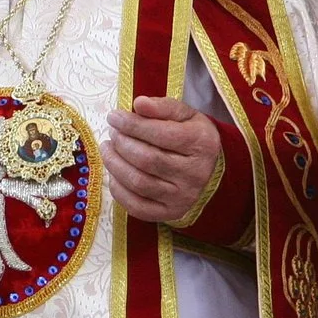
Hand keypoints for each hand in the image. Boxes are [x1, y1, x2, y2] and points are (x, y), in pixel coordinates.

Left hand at [102, 96, 224, 223]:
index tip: (114, 117)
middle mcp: (195, 173)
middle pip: (147, 159)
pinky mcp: (170, 213)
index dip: (132, 125)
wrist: (210, 170)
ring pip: (139, 182)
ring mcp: (183, 197)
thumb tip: (139, 103)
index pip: (161, 134)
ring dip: (115, 164)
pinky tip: (113, 173)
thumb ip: (163, 107)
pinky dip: (118, 190)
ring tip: (107, 149)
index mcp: (201, 144)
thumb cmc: (192, 137)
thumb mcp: (185, 115)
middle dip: (122, 144)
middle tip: (112, 133)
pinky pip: (137, 206)